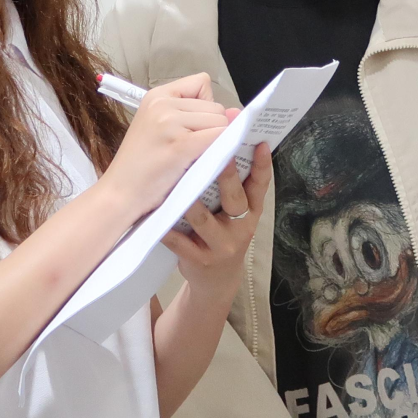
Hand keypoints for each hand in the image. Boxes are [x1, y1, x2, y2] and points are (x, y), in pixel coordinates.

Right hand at [102, 74, 236, 213]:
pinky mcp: (180, 144)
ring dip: (214, 142)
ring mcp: (170, 123)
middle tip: (188, 149)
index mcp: (157, 95)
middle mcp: (163, 103)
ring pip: (221, 122)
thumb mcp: (161, 129)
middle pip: (216, 106)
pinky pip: (219, 137)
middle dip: (211, 128)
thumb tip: (237, 111)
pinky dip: (219, 150)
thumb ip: (196, 115)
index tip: (192, 126)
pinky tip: (201, 162)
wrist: (119, 194)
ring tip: (189, 157)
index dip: (205, 105)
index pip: (201, 83)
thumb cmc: (142, 165)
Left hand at [161, 142, 270, 301]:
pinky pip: (179, 241)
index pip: (260, 185)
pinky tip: (155, 212)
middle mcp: (241, 227)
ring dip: (190, 201)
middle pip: (234, 198)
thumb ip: (235, 182)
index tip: (260, 141)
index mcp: (252, 211)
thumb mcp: (238, 212)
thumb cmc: (224, 234)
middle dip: (227, 175)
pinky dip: (167, 227)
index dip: (262, 164)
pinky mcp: (199, 259)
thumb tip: (228, 137)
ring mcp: (220, 245)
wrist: (217, 280)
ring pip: (203, 220)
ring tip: (178, 179)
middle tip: (219, 152)